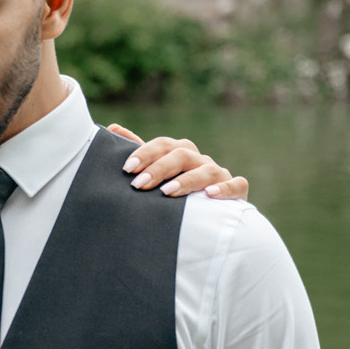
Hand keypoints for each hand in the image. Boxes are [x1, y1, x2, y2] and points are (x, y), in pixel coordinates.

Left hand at [107, 125, 248, 200]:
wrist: (205, 220)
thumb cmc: (173, 192)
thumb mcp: (155, 173)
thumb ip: (138, 152)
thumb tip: (112, 128)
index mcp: (180, 153)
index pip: (164, 145)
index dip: (145, 153)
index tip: (127, 169)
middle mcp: (200, 161)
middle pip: (182, 155)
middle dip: (159, 169)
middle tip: (139, 184)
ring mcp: (219, 175)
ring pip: (207, 170)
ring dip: (186, 180)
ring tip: (167, 192)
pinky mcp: (237, 192)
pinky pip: (237, 185)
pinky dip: (225, 188)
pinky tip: (209, 194)